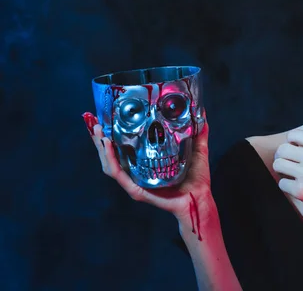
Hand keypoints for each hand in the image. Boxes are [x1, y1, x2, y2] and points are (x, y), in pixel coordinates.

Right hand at [83, 109, 212, 221]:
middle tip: (94, 120)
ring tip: (98, 130)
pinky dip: (110, 160)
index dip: (114, 132)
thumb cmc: (197, 178)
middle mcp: (137, 171)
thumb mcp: (197, 149)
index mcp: (146, 162)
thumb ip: (198, 132)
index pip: (125, 146)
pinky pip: (118, 174)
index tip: (107, 116)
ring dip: (101, 147)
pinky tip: (108, 146)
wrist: (200, 197)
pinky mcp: (136, 190)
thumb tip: (200, 113)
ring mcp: (135, 181)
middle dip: (100, 138)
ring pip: (110, 163)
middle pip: (112, 154)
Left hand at [273, 98, 302, 224]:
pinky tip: (298, 187)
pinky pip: (282, 183)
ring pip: (279, 165)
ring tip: (292, 174)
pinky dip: (287, 186)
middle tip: (291, 163)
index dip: (294, 143)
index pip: (293, 135)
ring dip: (283, 170)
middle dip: (285, 156)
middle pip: (282, 149)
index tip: (299, 150)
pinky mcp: (302, 191)